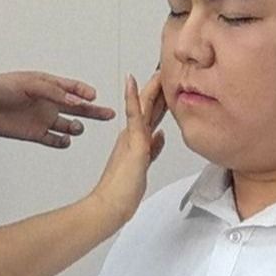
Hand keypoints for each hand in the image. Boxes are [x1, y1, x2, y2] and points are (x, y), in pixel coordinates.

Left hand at [0, 71, 116, 148]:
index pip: (73, 88)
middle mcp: (48, 102)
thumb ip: (54, 92)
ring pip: (68, 124)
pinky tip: (64, 140)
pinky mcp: (34, 133)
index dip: (85, 92)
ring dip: (75, 127)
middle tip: (109, 114)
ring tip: (76, 127)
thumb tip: (76, 100)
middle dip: (94, 111)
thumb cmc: (0, 87)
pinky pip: (54, 139)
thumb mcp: (29, 84)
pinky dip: (61, 141)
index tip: (93, 96)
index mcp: (48, 85)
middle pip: (77, 108)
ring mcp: (43, 118)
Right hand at [86, 72, 167, 224]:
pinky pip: (133, 115)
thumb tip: (162, 135)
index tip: (165, 84)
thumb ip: (153, 149)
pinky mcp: (132, 142)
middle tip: (164, 69)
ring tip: (156, 69)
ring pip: (143, 106)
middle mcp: (132, 136)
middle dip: (157, 88)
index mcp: (136, 141)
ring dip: (149, 87)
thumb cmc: (123, 192)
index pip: (150, 115)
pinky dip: (133, 98)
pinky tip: (133, 82)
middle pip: (148, 107)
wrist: (109, 206)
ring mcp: (131, 138)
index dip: (159, 99)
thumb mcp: (144, 165)